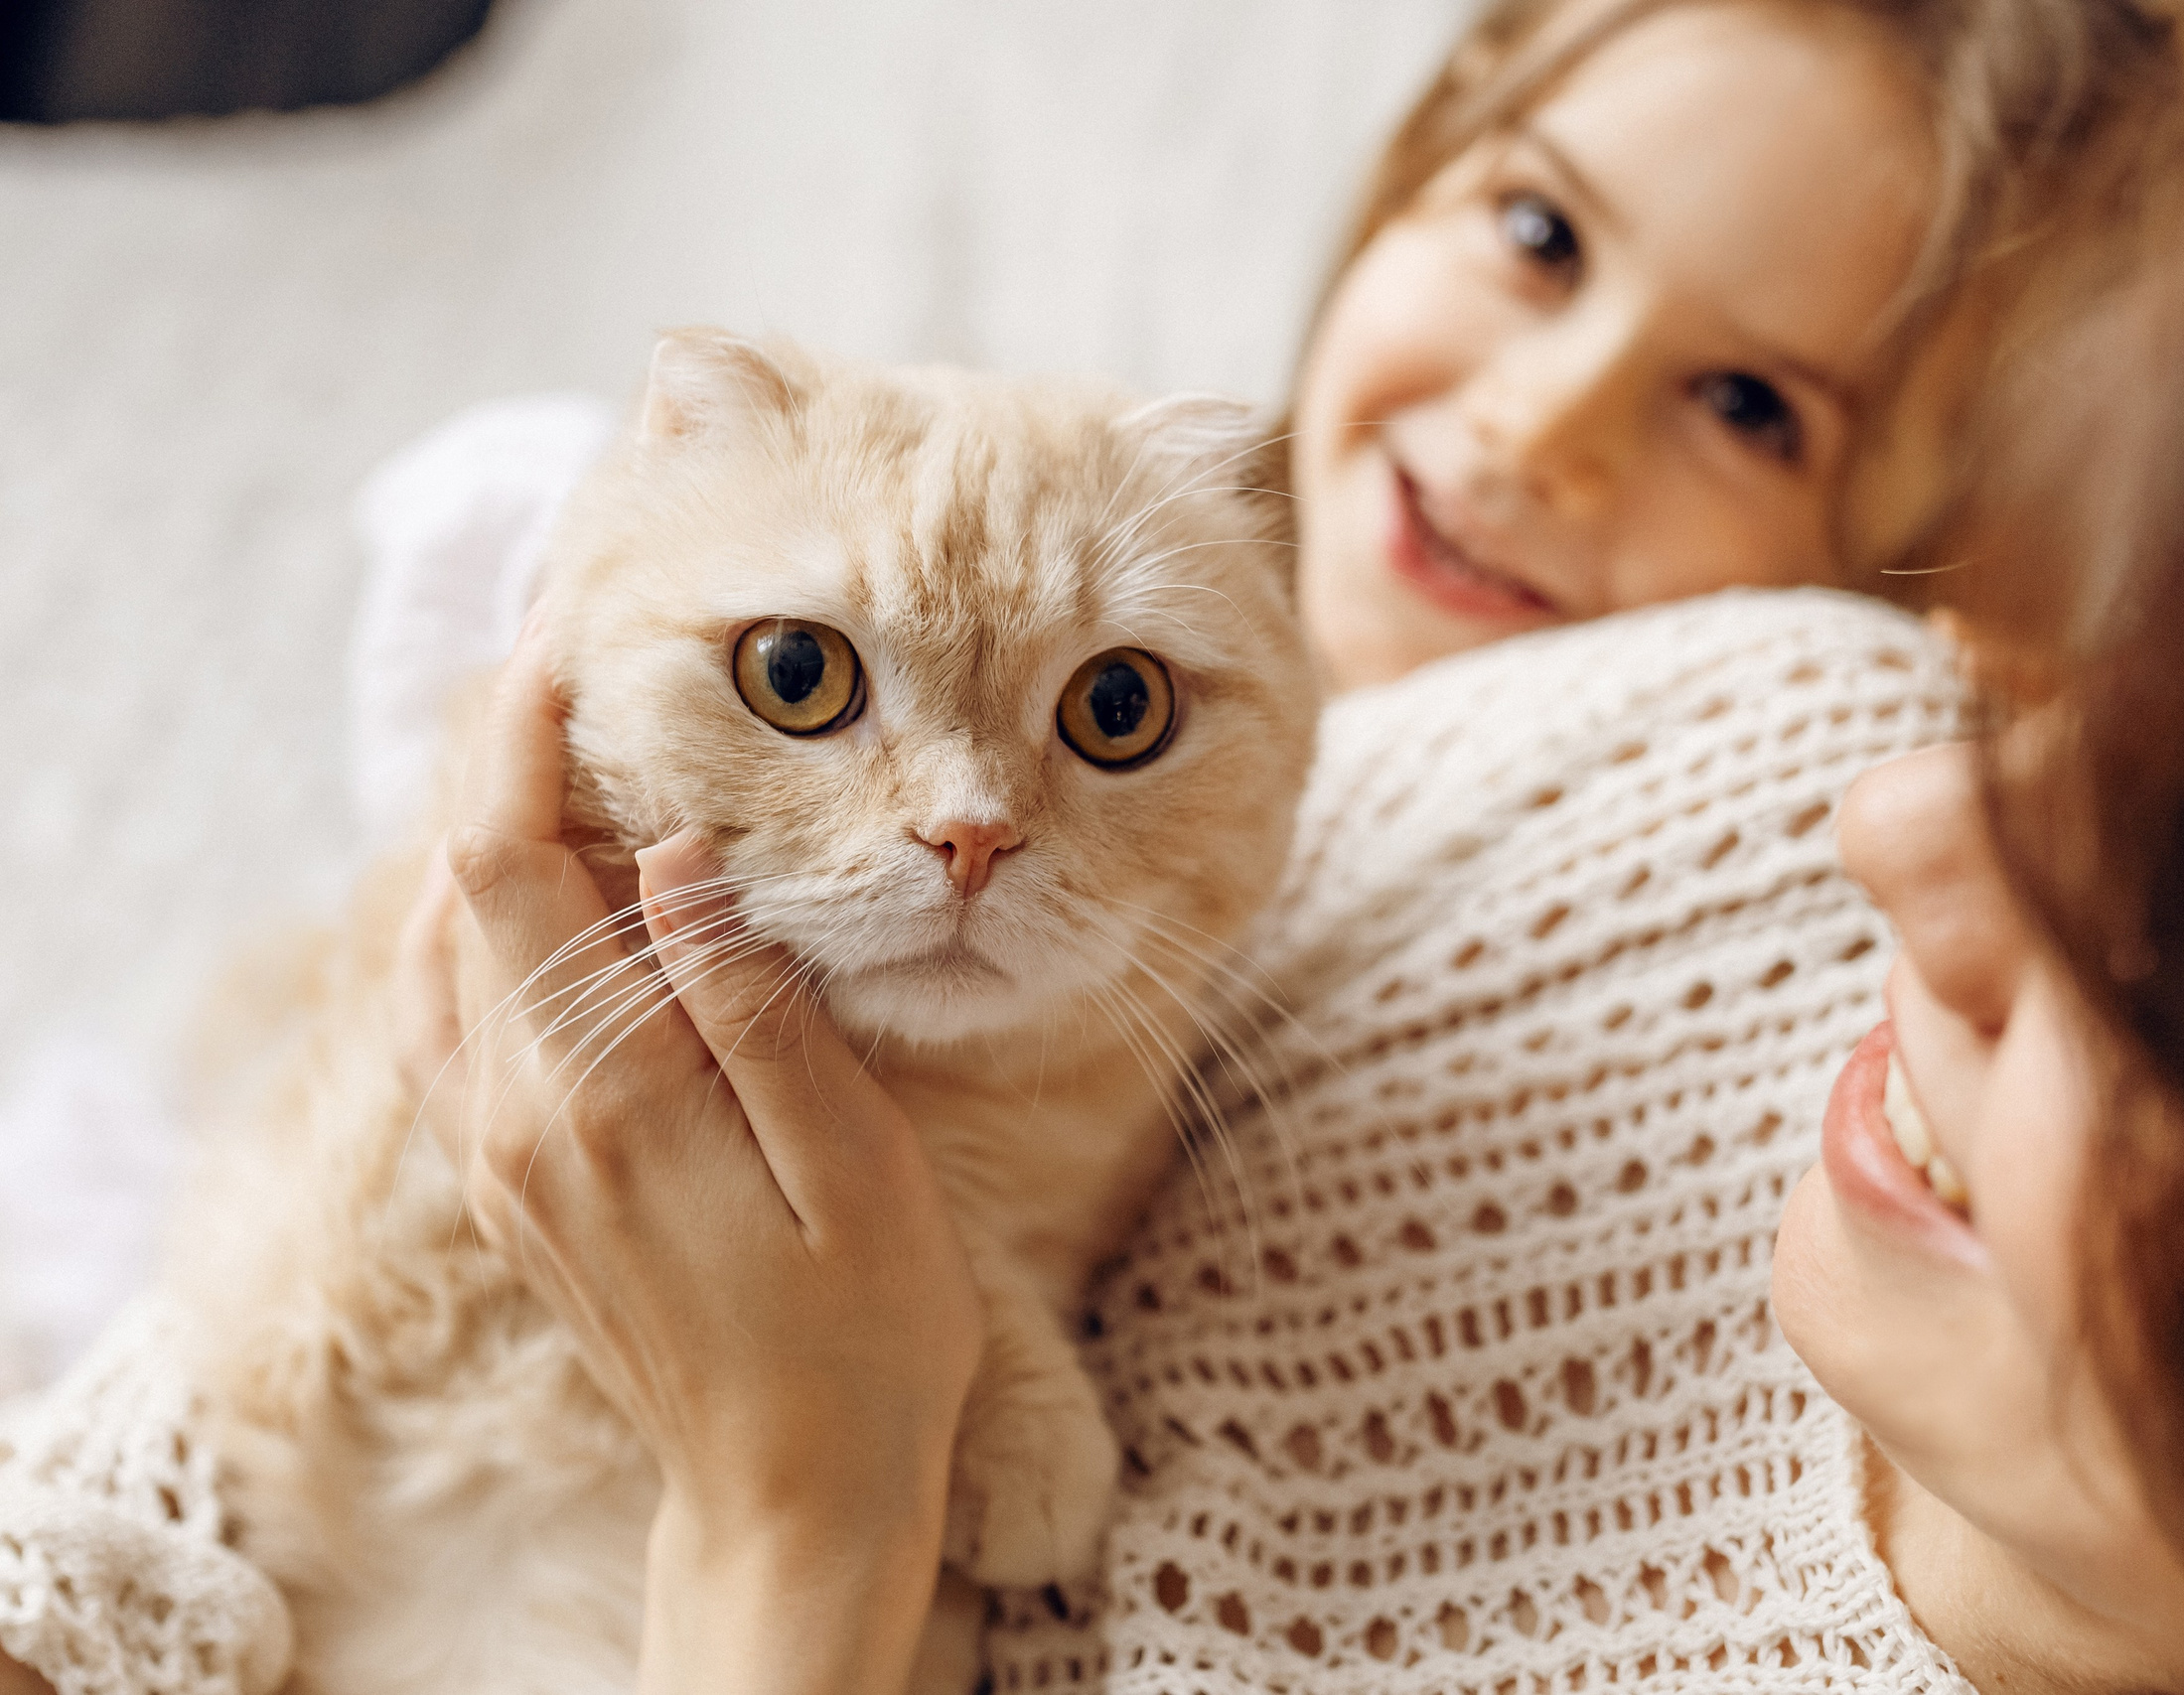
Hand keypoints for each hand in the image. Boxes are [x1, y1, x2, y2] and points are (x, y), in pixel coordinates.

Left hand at [413, 629, 984, 1694]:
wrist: (795, 1496)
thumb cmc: (862, 1334)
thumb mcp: (849, 1162)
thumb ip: (751, 1006)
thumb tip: (681, 856)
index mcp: (599, 1099)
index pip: (508, 870)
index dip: (520, 744)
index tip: (566, 641)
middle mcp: (517, 1121)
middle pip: (456, 893)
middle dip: (497, 765)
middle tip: (570, 666)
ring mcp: (503, 1160)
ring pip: (436, 955)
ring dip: (484, 843)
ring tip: (562, 760)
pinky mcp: (518, 1188)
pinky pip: (458, 1022)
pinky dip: (482, 929)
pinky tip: (549, 902)